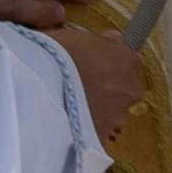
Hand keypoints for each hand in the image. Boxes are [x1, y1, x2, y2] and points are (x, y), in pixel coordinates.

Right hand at [59, 25, 144, 147]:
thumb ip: (102, 41)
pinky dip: (88, 125)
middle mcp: (130, 89)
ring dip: (99, 108)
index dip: (111, 62)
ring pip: (112, 111)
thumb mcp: (77, 36)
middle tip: (81, 85)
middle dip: (108, 87)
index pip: (128, 60)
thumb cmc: (56, 57)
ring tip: (72, 105)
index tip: (96, 63)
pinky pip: (98, 128)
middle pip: (123, 88)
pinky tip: (69, 119)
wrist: (41, 92)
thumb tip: (115, 40)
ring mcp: (119, 115)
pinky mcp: (103, 136)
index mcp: (127, 59)